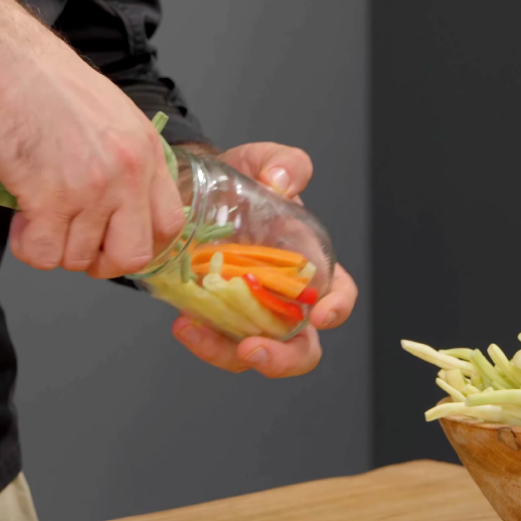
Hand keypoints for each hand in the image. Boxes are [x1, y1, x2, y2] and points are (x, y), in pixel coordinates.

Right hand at [0, 31, 184, 278]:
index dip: (143, 244)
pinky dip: (29, 247)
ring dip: (56, 247)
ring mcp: (93, 189)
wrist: (6, 63)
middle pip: (133, 255)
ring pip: (80, 259)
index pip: (170, 224)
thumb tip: (124, 207)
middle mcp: (129, 175)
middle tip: (77, 245)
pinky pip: (44, 254)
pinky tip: (23, 220)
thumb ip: (129, 161)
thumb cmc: (49, 83)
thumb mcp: (114, 117)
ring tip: (38, 215)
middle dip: (103, 263)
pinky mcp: (51, 199)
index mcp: (148, 152)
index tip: (118, 243)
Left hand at [171, 142, 357, 377]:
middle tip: (254, 349)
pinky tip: (183, 323)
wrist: (190, 190)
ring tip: (197, 332)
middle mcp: (284, 299)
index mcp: (309, 264)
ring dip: (227, 353)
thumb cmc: (239, 181)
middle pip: (301, 347)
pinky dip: (201, 341)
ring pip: (252, 353)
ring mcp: (249, 314)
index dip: (337, 308)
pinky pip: (215, 343)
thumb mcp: (261, 161)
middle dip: (283, 358)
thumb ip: (284, 164)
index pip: (338, 294)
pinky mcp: (215, 320)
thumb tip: (283, 183)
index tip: (320, 314)